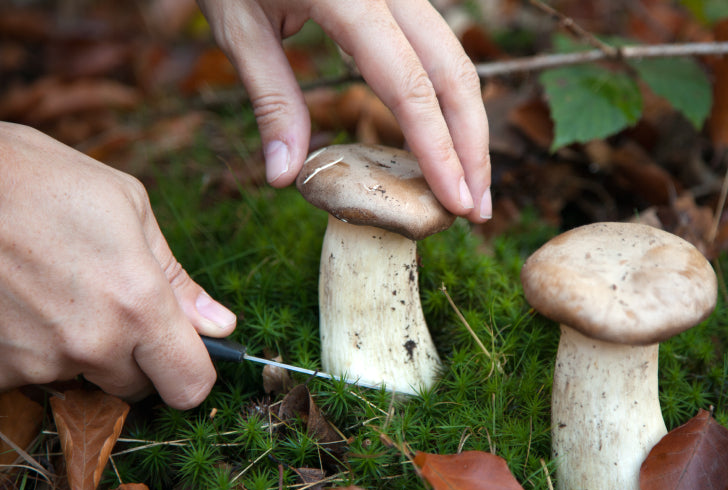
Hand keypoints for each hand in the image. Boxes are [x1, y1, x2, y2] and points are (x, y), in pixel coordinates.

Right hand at [0, 123, 236, 407]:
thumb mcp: (129, 208)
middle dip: (135, 356)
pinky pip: (30, 374)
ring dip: (79, 349)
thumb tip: (220, 325)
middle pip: (137, 386)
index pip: (190, 386)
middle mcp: (92, 344)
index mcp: (139, 305)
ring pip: (81, 377)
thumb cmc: (42, 179)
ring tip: (54, 288)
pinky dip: (32, 348)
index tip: (183, 354)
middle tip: (109, 303)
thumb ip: (177, 279)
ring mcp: (37, 361)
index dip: (193, 373)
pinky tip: (21, 302)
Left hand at [196, 0, 491, 222]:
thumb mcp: (238, 27)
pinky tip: (447, 142)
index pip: (410, 85)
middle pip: (455, 74)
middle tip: (478, 212)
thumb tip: (285, 178)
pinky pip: (438, 52)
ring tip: (470, 187)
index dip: (438, 149)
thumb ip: (271, 100)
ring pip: (458, 61)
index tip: (455, 202)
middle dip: (473, 147)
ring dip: (470, 128)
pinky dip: (449, 102)